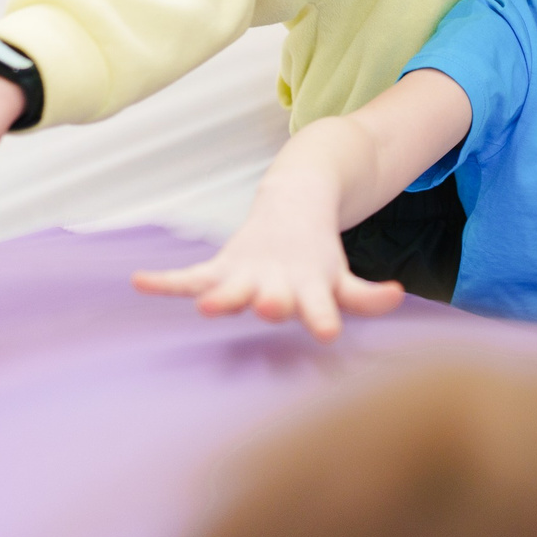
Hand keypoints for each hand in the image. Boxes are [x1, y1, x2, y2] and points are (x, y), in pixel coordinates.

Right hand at [132, 211, 405, 338]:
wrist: (296, 204)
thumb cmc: (318, 259)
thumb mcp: (342, 277)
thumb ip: (366, 294)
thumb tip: (397, 295)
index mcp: (312, 288)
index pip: (320, 307)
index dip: (323, 317)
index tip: (327, 332)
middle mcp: (277, 283)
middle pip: (272, 297)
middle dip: (271, 304)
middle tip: (269, 307)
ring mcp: (247, 274)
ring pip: (231, 287)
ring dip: (220, 296)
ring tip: (205, 306)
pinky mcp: (221, 267)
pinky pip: (189, 277)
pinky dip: (166, 281)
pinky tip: (139, 281)